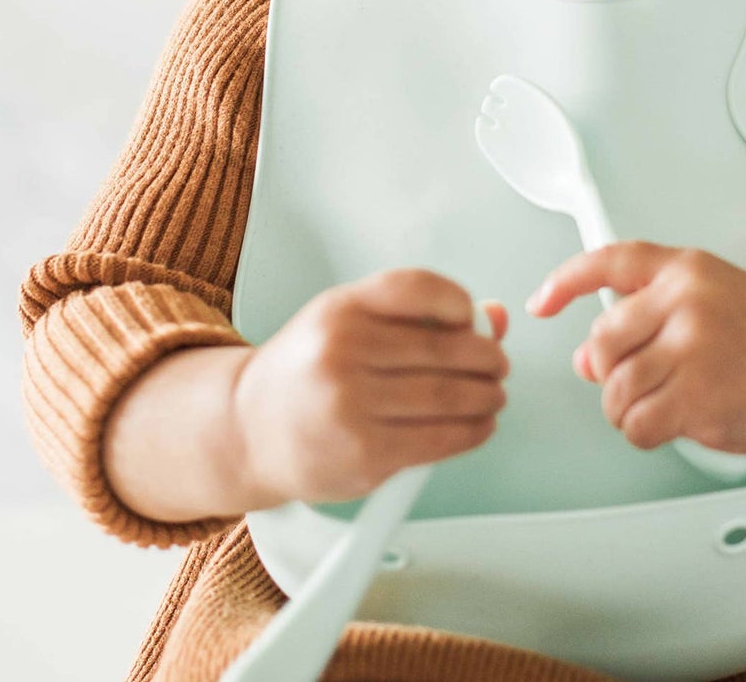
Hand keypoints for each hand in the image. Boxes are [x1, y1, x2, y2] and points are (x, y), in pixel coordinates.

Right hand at [231, 269, 509, 507]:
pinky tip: (479, 424)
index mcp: (340, 309)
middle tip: (498, 363)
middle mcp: (343, 352)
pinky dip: (472, 432)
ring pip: (450, 396)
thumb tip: (494, 317)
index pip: (419, 288)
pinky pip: (440, 440)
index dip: (458, 301)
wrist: (248, 430)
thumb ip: (418, 314)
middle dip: (487, 357)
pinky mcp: (365, 456)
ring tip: (493, 394)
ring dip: (487, 396)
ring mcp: (352, 406)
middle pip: (445, 348)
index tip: (471, 318)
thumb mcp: (349, 321)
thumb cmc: (308, 370)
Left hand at [525, 243, 745, 455]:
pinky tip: (669, 421)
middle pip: (603, 340)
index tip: (541, 302)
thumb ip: (640, 322)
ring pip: (615, 389)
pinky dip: (642, 432)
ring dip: (624, 408)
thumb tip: (587, 359)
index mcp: (684, 269)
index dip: (566, 280)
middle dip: (608, 370)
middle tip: (634, 379)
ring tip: (657, 403)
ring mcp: (694, 348)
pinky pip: (637, 424)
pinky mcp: (700, 397)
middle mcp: (687, 301)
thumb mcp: (698, 306)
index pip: (611, 261)